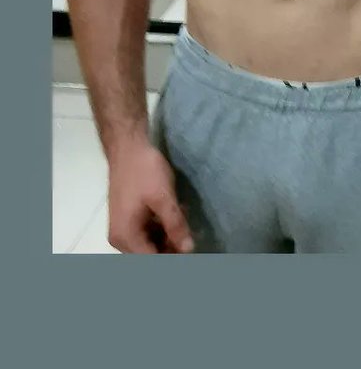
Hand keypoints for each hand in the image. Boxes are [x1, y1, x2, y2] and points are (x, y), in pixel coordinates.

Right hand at [107, 138, 194, 253]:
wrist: (127, 147)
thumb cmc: (143, 171)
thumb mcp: (163, 197)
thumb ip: (175, 225)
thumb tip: (189, 250)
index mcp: (126, 237)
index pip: (152, 260)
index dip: (173, 259)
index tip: (193, 254)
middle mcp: (121, 239)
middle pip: (150, 255)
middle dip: (172, 249)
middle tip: (191, 235)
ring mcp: (123, 229)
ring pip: (150, 245)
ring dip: (169, 238)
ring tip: (184, 220)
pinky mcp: (128, 219)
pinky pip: (146, 233)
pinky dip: (162, 228)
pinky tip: (176, 214)